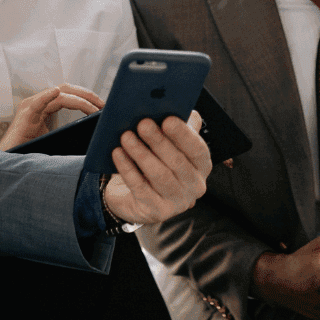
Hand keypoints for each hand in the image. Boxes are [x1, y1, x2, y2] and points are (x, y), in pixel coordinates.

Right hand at [0, 84, 103, 149]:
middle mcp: (39, 102)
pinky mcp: (25, 115)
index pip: (69, 95)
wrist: (9, 160)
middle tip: (104, 104)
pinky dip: (47, 96)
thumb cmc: (29, 151)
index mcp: (45, 106)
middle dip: (87, 95)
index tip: (103, 107)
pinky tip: (56, 92)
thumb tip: (92, 134)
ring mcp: (31, 107)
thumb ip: (68, 132)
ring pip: (59, 94)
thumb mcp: (53, 138)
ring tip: (94, 106)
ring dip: (79, 99)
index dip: (87, 98)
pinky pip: (37, 102)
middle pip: (67, 90)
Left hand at [102, 110, 210, 224]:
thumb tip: (174, 107)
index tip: (167, 119)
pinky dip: (128, 169)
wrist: (136, 197)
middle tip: (142, 123)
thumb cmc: (155, 163)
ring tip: (126, 136)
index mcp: (202, 165)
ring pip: (159, 175)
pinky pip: (140, 188)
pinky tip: (117, 153)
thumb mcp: (167, 145)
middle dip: (158, 141)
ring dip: (141, 153)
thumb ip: (173, 127)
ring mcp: (177, 202)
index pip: (197, 149)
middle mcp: (195, 185)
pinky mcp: (157, 212)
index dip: (183, 134)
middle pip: (177, 162)